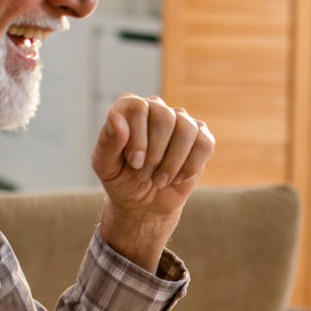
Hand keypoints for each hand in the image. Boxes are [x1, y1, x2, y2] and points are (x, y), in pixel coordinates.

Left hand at [91, 94, 212, 269]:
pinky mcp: (201, 138)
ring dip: (173, 162)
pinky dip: (190, 166)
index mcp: (129, 109)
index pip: (138, 107)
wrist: (143, 202)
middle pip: (165, 117)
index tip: (135, 163)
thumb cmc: (122, 179)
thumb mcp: (105, 166)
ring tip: (159, 180)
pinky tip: (177, 178)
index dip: (138, 137)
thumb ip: (107, 141)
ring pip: (187, 130)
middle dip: (156, 153)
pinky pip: (204, 144)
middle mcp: (156, 108)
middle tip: (145, 175)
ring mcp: (181, 121)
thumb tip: (115, 119)